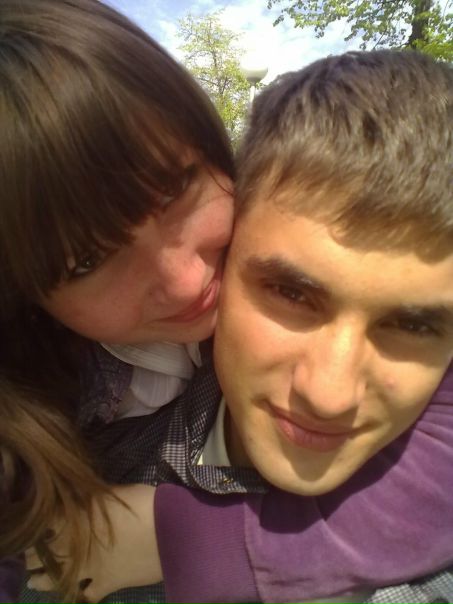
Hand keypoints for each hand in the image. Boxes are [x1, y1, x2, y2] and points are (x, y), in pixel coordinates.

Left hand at [25, 484, 161, 601]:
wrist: (168, 530)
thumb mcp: (111, 493)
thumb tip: (76, 498)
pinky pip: (85, 595)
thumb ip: (89, 499)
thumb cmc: (141, 504)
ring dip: (41, 578)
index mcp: (73, 518)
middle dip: (32, 553)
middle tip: (31, 551)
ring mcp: (86, 568)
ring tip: (36, 578)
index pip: (41, 523)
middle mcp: (73, 546)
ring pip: (51, 580)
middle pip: (39, 553)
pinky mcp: (105, 584)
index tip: (34, 523)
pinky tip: (78, 591)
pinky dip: (78, 594)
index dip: (35, 525)